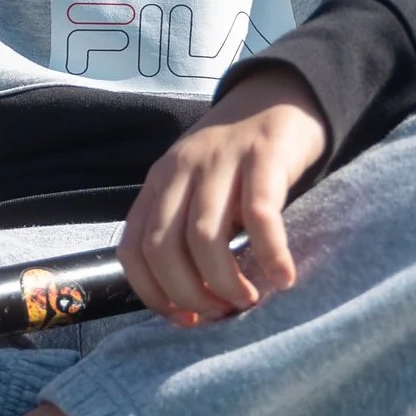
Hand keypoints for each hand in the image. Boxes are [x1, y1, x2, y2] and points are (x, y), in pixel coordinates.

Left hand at [121, 69, 330, 326]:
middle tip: (221, 312)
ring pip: (204, 237)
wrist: (280, 95)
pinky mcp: (263, 156)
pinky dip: (269, 254)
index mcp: (158, 183)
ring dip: (223, 282)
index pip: (133, 249)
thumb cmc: (240, 159)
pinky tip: (283, 278)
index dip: (153, 294)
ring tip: (248, 300)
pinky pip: (259, 216)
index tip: (185, 320)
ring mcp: (220, 160)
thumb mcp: (198, 187)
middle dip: (188, 294)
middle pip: (163, 248)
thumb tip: (189, 302)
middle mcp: (181, 170)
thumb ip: (185, 230)